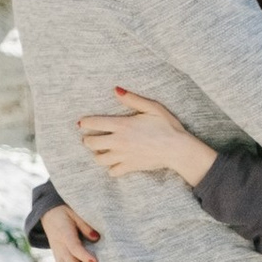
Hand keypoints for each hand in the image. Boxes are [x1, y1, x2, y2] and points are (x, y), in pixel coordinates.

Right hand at [45, 203, 100, 261]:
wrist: (49, 214)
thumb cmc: (66, 212)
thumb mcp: (76, 213)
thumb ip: (86, 225)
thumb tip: (97, 237)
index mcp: (65, 234)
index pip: (74, 247)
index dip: (84, 255)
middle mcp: (59, 246)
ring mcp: (57, 254)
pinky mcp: (58, 259)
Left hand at [79, 88, 215, 188]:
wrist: (178, 149)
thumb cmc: (167, 126)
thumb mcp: (152, 107)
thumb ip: (132, 98)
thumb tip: (116, 90)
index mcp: (122, 125)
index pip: (94, 124)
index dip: (85, 123)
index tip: (83, 123)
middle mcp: (119, 142)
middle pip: (91, 144)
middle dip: (88, 140)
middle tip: (91, 137)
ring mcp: (124, 156)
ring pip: (99, 159)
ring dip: (98, 154)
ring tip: (102, 150)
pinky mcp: (130, 167)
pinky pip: (112, 171)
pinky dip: (111, 168)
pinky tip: (115, 162)